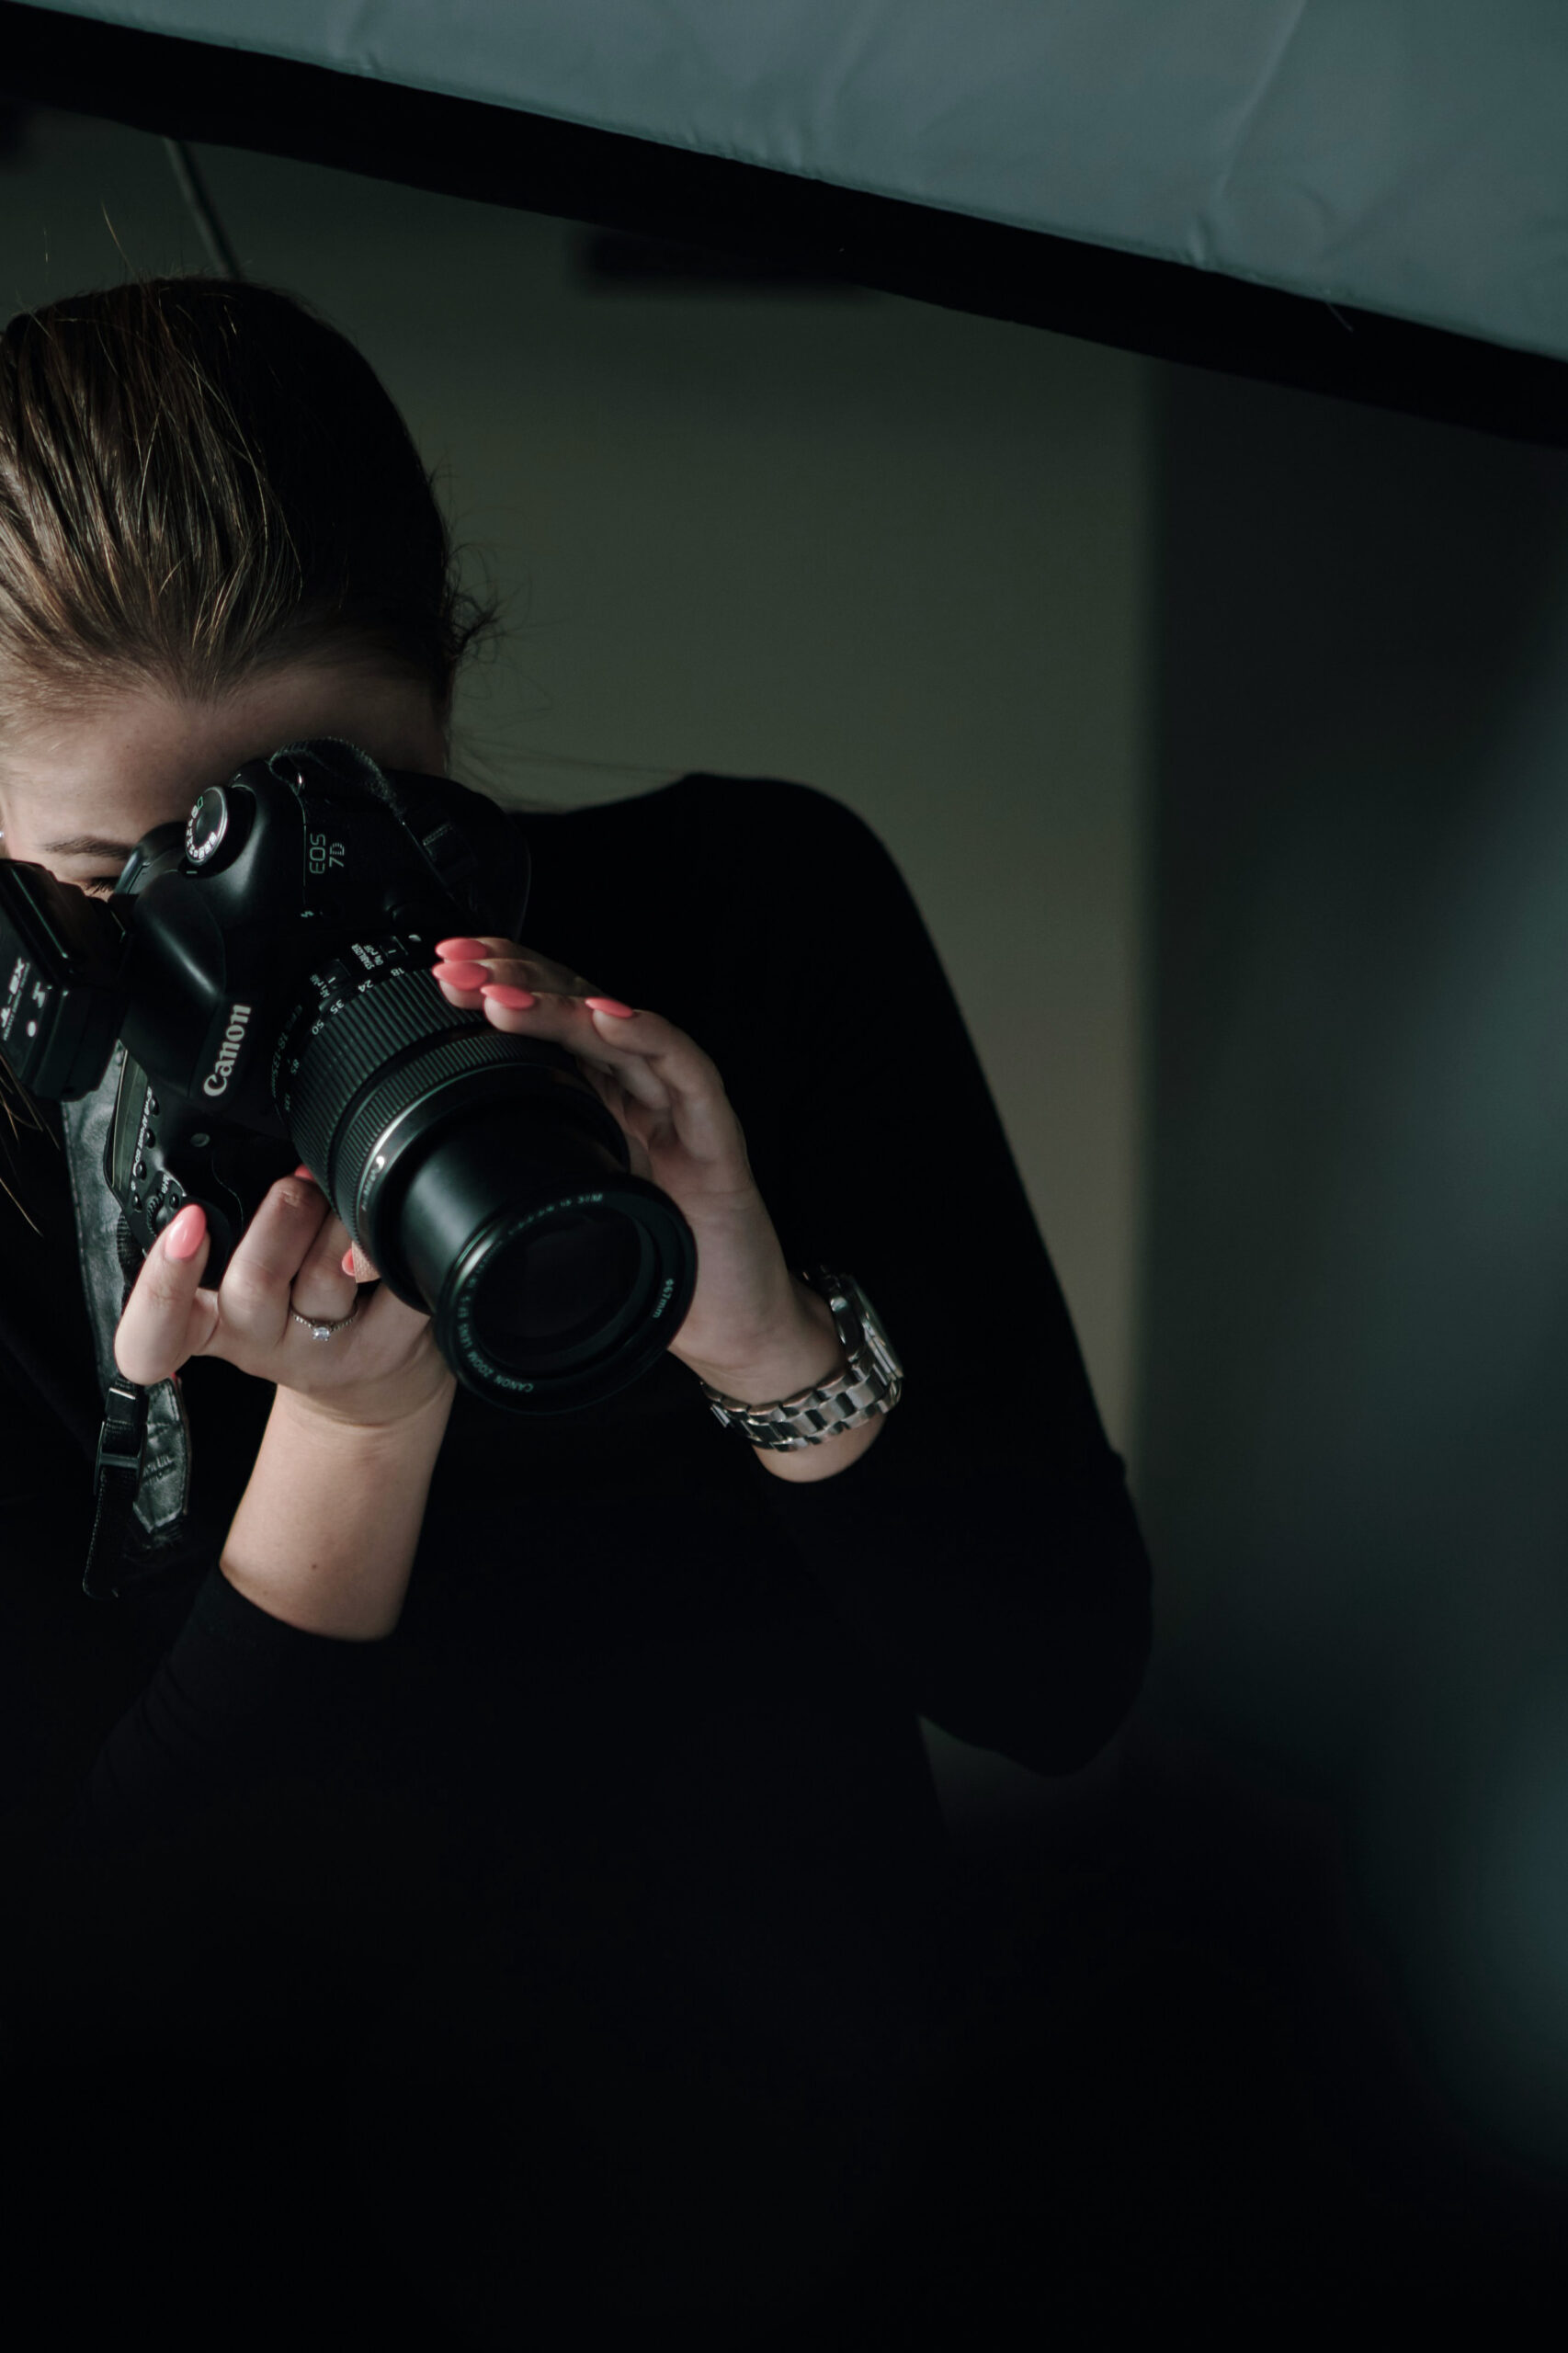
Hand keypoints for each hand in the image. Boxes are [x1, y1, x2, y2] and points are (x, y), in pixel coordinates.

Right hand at [113, 1168, 453, 1429]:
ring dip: (340, 1217)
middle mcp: (259, 1345)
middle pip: (253, 1282)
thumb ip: (237, 1232)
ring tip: (344, 1199)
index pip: (154, 1336)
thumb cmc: (301, 1308)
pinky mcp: (380, 1350)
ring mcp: (321, 1354)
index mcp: (209, 1325)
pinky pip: (390, 1279)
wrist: (370, 1381)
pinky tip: (386, 1232)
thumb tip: (274, 1164)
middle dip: (283, 1211)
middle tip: (299, 1183)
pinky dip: (389, 1240)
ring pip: (328, 1273)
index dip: (161, 1285)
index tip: (188, 1224)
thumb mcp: (251, 1278)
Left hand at [429, 936, 845, 1395]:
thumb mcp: (552, 1225)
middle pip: (574, 1005)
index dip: (497, 982)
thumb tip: (381, 1217)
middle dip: (512, 977)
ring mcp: (675, 1105)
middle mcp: (635, 1089)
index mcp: (594, 1100)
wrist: (731, 1321)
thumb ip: (488, 1202)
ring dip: (559, 1002)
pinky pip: (684, 1070)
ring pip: (618, 1027)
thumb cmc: (647, 1268)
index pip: (545, 1017)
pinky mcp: (716, 1134)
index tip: (442, 967)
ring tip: (501, 992)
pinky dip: (646, 1037)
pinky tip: (603, 1018)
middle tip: (457, 966)